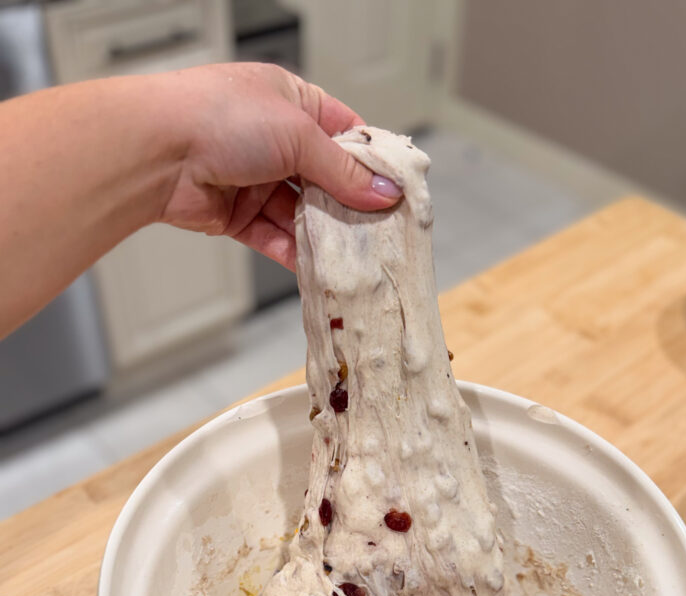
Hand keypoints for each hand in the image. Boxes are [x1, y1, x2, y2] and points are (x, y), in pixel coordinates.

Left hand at [158, 63, 401, 268]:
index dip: (370, 163)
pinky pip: (275, 237)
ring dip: (325, 235)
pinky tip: (319, 269)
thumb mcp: (297, 134)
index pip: (344, 134)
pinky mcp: (237, 215)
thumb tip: (383, 193)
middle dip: (350, 206)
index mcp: (291, 102)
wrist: (156, 151)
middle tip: (382, 231)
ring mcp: (255, 178)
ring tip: (355, 256)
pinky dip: (296, 253)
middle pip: (326, 180)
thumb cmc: (218, 117)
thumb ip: (343, 171)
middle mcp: (274, 139)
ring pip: (302, 213)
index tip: (395, 190)